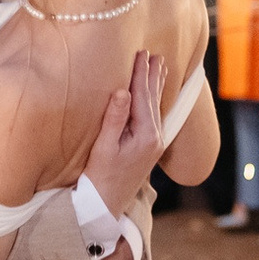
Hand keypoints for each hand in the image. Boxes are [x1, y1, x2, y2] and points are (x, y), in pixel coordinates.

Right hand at [84, 50, 165, 214]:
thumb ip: (115, 119)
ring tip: (159, 66)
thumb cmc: (99, 177)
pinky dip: (153, 100)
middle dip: (152, 75)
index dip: (140, 74)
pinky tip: (153, 94)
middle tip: (153, 53)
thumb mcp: (104, 147)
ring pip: (155, 107)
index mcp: (146, 135)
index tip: (141, 53)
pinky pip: (154, 116)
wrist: (106, 206)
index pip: (142, 97)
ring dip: (155, 85)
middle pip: (153, 99)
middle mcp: (155, 138)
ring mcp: (155, 143)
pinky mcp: (150, 148)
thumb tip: (123, 91)